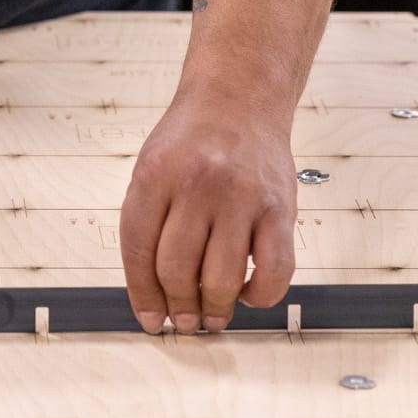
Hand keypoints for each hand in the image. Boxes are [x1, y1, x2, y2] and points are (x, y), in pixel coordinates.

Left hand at [119, 98, 297, 334]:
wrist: (240, 96)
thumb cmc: (192, 137)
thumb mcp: (152, 166)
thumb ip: (148, 220)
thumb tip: (153, 290)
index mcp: (154, 175)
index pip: (137, 249)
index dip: (142, 293)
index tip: (150, 319)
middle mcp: (196, 185)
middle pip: (176, 269)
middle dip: (178, 307)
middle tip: (184, 321)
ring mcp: (241, 197)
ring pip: (221, 277)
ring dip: (215, 309)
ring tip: (212, 316)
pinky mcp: (279, 208)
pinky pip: (274, 271)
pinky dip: (260, 295)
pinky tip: (247, 293)